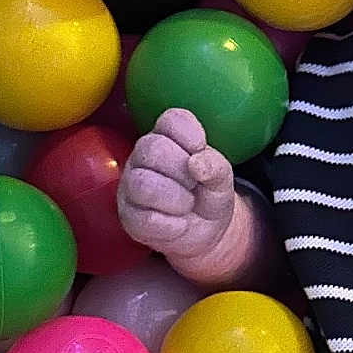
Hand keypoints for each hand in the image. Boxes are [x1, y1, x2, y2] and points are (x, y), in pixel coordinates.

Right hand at [118, 108, 235, 260]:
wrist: (206, 233)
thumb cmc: (208, 195)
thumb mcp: (222, 180)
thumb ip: (216, 166)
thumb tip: (197, 163)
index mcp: (167, 138)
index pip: (171, 120)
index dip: (189, 133)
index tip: (200, 149)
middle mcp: (143, 157)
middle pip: (152, 148)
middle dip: (182, 171)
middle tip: (194, 184)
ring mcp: (131, 186)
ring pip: (143, 184)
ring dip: (177, 198)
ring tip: (187, 205)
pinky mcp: (129, 217)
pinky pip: (145, 218)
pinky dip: (172, 225)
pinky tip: (180, 224)